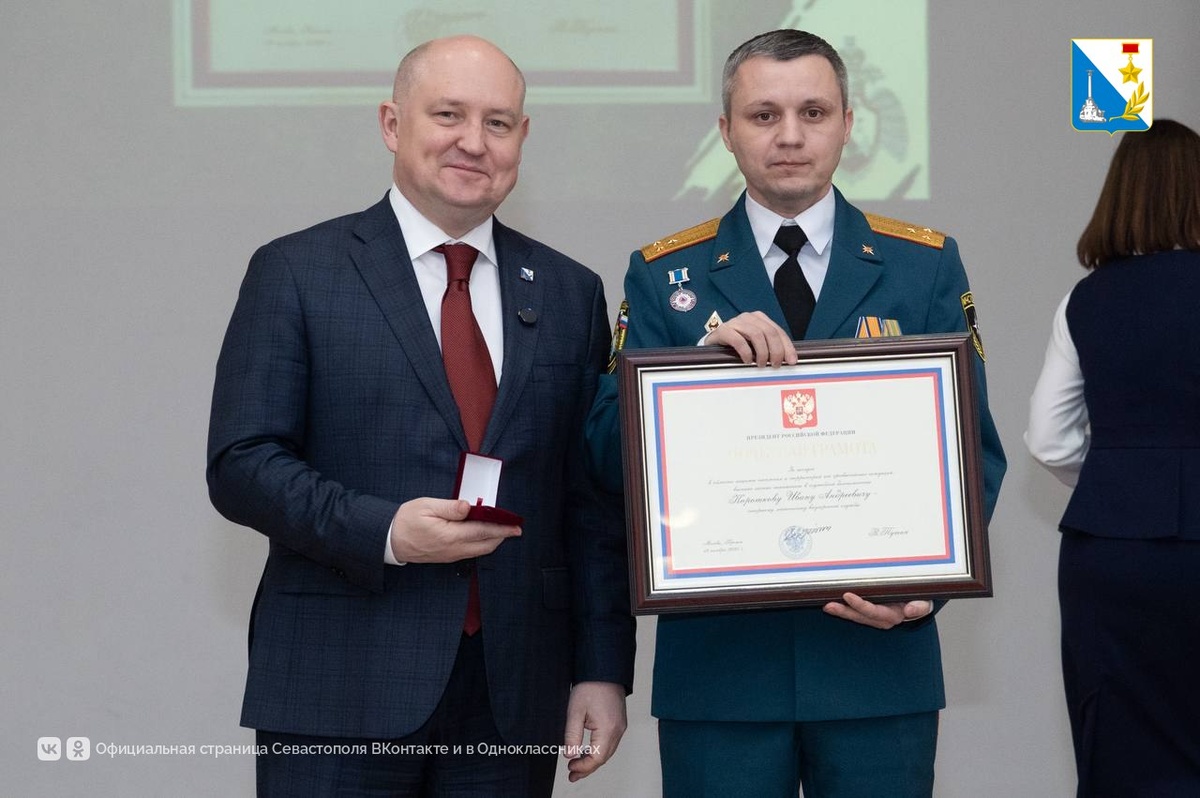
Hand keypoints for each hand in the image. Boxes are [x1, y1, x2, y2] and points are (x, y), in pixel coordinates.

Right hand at [388, 498, 519, 562]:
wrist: (390, 540)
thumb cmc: (406, 520)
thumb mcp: (426, 506)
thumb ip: (450, 508)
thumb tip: (468, 506)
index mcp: (449, 535)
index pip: (482, 531)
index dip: (501, 528)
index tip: (515, 525)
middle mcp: (453, 549)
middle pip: (486, 545)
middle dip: (502, 536)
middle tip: (514, 528)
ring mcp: (451, 555)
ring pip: (480, 551)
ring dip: (493, 541)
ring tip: (503, 530)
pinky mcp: (448, 557)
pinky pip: (471, 552)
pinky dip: (482, 544)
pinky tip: (484, 535)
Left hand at [563, 681, 626, 781]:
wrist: (604, 670)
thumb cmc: (591, 686)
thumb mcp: (575, 711)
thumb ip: (572, 735)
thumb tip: (569, 755)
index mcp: (608, 728)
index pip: (597, 757)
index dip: (583, 766)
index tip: (570, 767)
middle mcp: (618, 730)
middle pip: (604, 758)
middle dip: (588, 768)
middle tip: (572, 774)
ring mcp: (621, 727)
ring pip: (608, 752)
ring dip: (593, 761)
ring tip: (578, 767)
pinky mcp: (619, 723)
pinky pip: (610, 744)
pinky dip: (600, 751)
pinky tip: (589, 753)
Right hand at [705, 311, 796, 367]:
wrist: (712, 346)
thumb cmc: (736, 347)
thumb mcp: (755, 346)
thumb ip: (770, 348)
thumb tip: (789, 360)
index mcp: (760, 319)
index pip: (778, 331)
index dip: (787, 347)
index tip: (792, 361)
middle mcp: (749, 317)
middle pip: (769, 332)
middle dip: (776, 350)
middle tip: (775, 365)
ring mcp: (735, 322)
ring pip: (756, 334)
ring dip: (762, 352)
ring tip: (761, 364)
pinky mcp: (723, 330)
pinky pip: (738, 340)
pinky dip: (746, 352)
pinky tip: (747, 361)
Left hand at [822, 592, 933, 629]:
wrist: (920, 604)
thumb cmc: (920, 601)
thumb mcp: (925, 603)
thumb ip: (920, 607)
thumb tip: (910, 610)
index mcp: (893, 616)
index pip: (874, 612)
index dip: (860, 605)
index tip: (848, 596)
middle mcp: (882, 618)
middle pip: (860, 616)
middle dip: (844, 611)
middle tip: (829, 605)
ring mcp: (875, 617)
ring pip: (855, 616)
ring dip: (840, 612)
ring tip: (827, 606)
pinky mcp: (870, 613)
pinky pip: (854, 612)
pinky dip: (843, 609)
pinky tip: (831, 604)